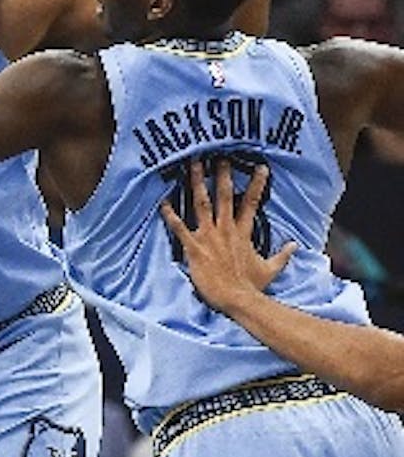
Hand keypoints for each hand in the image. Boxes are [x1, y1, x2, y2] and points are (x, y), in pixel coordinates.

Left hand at [160, 160, 296, 312]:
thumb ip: (282, 255)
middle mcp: (225, 230)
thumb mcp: (270, 269)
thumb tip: (294, 246)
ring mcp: (209, 237)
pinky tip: (162, 201)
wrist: (238, 300)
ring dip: (196, 184)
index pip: (251, 203)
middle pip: (223, 196)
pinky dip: (170, 215)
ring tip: (191, 165)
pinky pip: (179, 228)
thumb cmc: (251, 287)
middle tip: (218, 156)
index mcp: (242, 233)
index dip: (256, 185)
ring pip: (201, 204)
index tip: (260, 167)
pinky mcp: (194, 248)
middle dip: (221, 175)